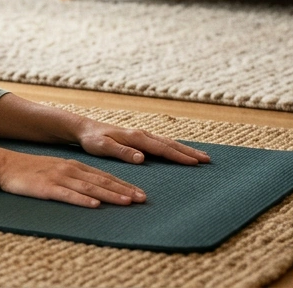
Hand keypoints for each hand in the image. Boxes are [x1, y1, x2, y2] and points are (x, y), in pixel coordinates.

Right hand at [0, 150, 146, 207]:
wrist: (6, 166)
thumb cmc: (32, 170)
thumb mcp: (57, 168)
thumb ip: (76, 177)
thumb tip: (96, 190)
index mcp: (74, 166)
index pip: (104, 176)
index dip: (123, 184)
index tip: (139, 193)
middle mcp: (70, 170)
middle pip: (101, 182)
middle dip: (123, 190)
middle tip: (142, 199)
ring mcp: (58, 179)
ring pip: (89, 188)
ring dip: (109, 195)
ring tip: (126, 202)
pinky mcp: (46, 188)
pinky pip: (67, 195)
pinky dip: (82, 200)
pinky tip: (94, 205)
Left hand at [75, 119, 211, 165]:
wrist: (84, 129)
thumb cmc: (92, 140)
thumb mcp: (103, 147)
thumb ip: (122, 152)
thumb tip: (142, 158)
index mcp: (136, 138)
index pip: (162, 149)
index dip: (179, 156)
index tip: (195, 163)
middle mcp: (142, 135)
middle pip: (170, 144)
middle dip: (189, 152)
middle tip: (208, 160)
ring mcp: (141, 136)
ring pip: (167, 142)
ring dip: (184, 149)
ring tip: (201, 156)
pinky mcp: (139, 138)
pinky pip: (161, 143)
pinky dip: (174, 148)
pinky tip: (180, 152)